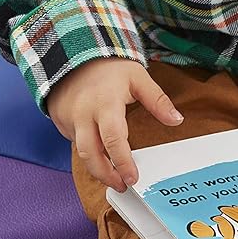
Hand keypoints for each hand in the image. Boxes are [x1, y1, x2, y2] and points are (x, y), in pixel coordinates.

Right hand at [46, 58, 183, 191]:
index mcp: (105, 103)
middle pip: (90, 155)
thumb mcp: (138, 77)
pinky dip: (87, 152)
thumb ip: (157, 100)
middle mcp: (83, 114)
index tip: (133, 177)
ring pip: (80, 153)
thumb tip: (177, 120)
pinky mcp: (60, 121)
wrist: (75, 53)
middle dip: (106, 175)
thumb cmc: (110, 66)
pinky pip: (73, 143)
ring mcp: (68, 119)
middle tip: (123, 185)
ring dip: (96, 169)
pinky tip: (100, 154)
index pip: (114, 139)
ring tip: (113, 176)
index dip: (123, 162)